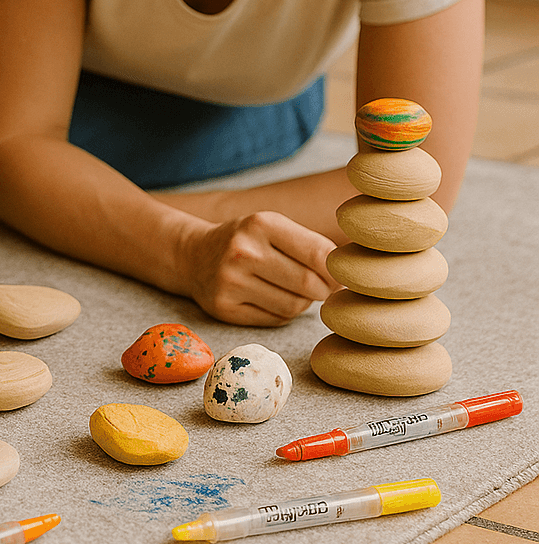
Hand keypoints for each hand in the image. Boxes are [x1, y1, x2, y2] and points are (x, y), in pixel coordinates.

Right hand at [183, 211, 338, 325]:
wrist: (194, 255)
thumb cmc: (246, 241)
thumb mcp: (272, 227)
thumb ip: (310, 246)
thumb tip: (348, 279)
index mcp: (260, 224)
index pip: (318, 253)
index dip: (336, 269)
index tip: (338, 274)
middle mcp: (243, 251)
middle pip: (308, 284)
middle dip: (323, 290)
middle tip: (321, 288)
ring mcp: (230, 281)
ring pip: (294, 306)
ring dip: (303, 303)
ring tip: (292, 290)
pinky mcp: (224, 308)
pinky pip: (275, 320)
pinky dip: (282, 314)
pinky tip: (272, 299)